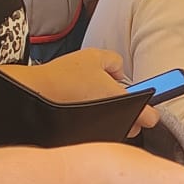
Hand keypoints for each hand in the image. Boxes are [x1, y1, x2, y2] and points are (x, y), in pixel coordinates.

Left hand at [15, 48, 158, 131]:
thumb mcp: (114, 97)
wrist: (30, 97)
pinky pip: (74, 106)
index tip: (135, 99)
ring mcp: (64, 80)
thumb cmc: (68, 87)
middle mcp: (80, 66)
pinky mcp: (52, 96)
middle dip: (115, 102)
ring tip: (98, 122)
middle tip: (121, 117)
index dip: (129, 82)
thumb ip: (138, 108)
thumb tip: (153, 117)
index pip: (120, 65)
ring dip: (96, 111)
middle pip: (107, 84)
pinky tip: (80, 125)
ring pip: (90, 98)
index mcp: (97, 57)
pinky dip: (78, 116)